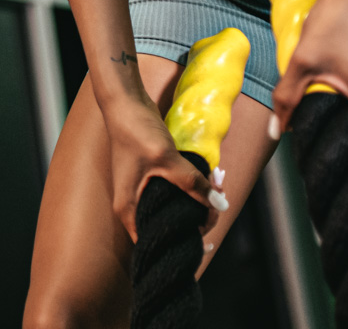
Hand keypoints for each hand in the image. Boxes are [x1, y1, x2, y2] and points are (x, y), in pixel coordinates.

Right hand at [102, 96, 221, 241]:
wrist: (125, 102)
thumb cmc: (137, 133)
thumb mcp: (166, 159)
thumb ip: (193, 183)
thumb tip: (221, 205)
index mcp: (130, 208)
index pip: (157, 241)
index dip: (182, 245)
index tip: (207, 239)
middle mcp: (134, 204)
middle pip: (170, 225)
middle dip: (198, 217)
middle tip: (219, 202)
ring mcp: (142, 190)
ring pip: (175, 206)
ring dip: (198, 199)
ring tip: (219, 187)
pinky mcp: (151, 176)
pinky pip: (175, 190)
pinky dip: (192, 187)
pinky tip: (210, 179)